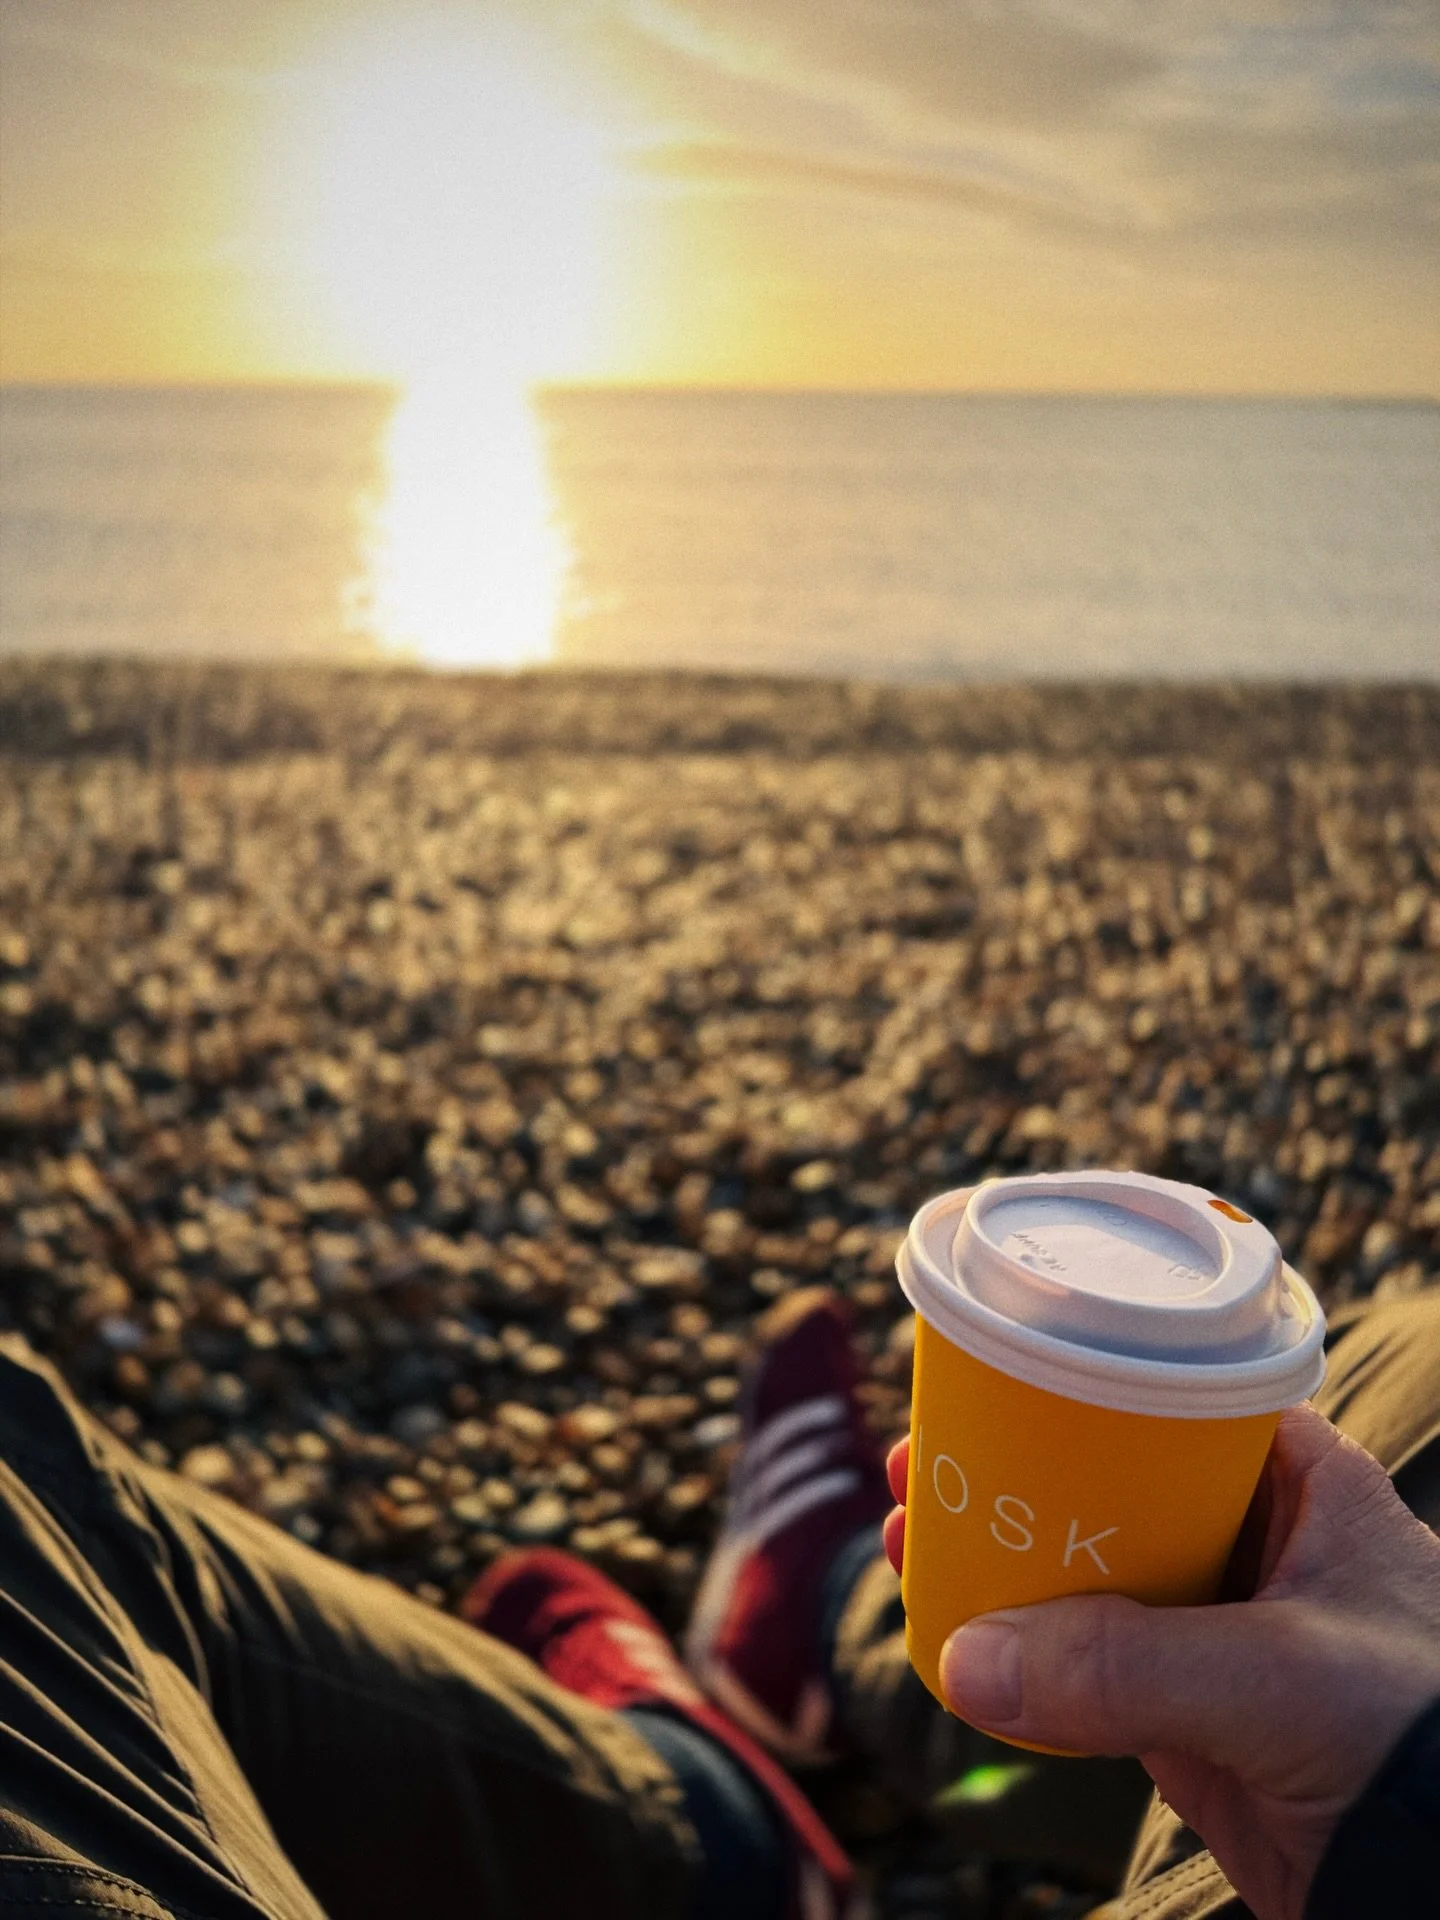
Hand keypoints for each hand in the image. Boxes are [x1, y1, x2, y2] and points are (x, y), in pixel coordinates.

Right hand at [884, 1406, 1439, 1919]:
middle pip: (1108, 1486)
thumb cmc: (1419, 1740)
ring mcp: (1222, 1636)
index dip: (1070, 1392)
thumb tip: (967, 1658)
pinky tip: (957, 1640)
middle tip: (918, 1467)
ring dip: (1001, 1566)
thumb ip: (1124, 1665)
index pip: (1169, 1401)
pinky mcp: (1196, 1722)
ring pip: (1088, 1579)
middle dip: (1009, 1479)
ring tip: (912, 1540)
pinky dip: (1022, 1660)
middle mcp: (1258, 1545)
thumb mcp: (1277, 1677)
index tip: (977, 1391)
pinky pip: (1087, 1674)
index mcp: (1302, 1483)